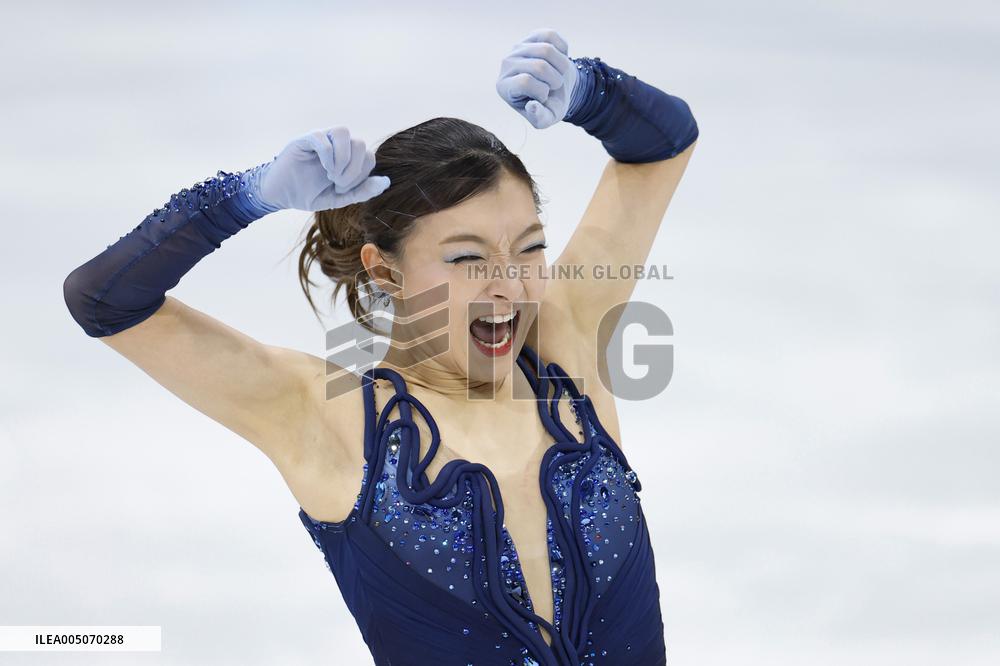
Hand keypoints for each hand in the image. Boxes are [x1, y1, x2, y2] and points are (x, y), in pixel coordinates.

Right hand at [254, 127, 390, 211]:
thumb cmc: (308, 193)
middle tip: (337, 183)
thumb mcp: (339, 198)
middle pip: (360, 143)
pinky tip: (322, 169)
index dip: (361, 175)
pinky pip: (322, 138)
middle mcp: (337, 145)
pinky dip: (327, 155)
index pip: (368, 156)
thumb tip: (386, 182)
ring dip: (342, 158)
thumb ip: (362, 191)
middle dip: (353, 170)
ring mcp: (321, 139)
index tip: (343, 189)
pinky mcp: (305, 139)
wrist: (281, 195)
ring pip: (343, 132)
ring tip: (331, 174)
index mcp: (348, 158)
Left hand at [495, 28, 577, 129]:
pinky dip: (562, 50)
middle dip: (555, 80)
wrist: (558, 88)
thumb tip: (532, 106)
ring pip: (547, 50)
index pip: (525, 82)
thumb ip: (539, 118)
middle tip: (553, 86)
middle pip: (540, 66)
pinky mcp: (532, 35)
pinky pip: (552, 36)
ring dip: (561, 66)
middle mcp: (506, 64)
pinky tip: (557, 60)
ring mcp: (519, 47)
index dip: (542, 91)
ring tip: (556, 74)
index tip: (543, 98)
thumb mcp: (546, 118)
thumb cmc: (549, 105)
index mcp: (504, 87)